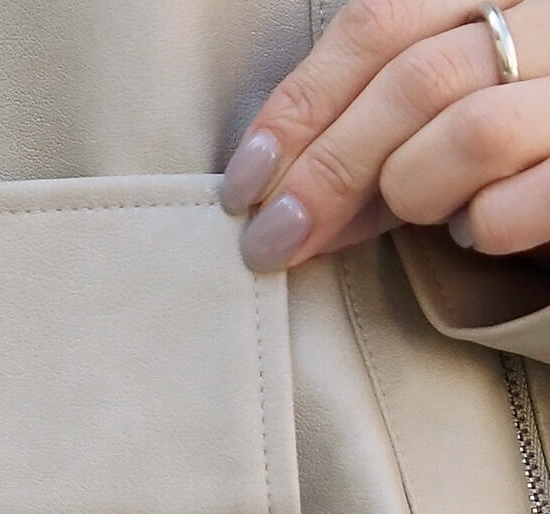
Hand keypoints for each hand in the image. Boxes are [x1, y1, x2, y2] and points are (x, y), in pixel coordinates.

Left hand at [221, 0, 549, 270]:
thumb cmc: (515, 147)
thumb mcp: (441, 112)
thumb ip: (372, 133)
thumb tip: (273, 200)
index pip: (380, 20)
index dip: (300, 104)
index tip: (245, 182)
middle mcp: (549, 19)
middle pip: (413, 82)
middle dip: (327, 171)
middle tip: (273, 240)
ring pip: (468, 134)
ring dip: (411, 191)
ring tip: (417, 210)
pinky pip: (512, 206)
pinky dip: (476, 229)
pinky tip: (474, 228)